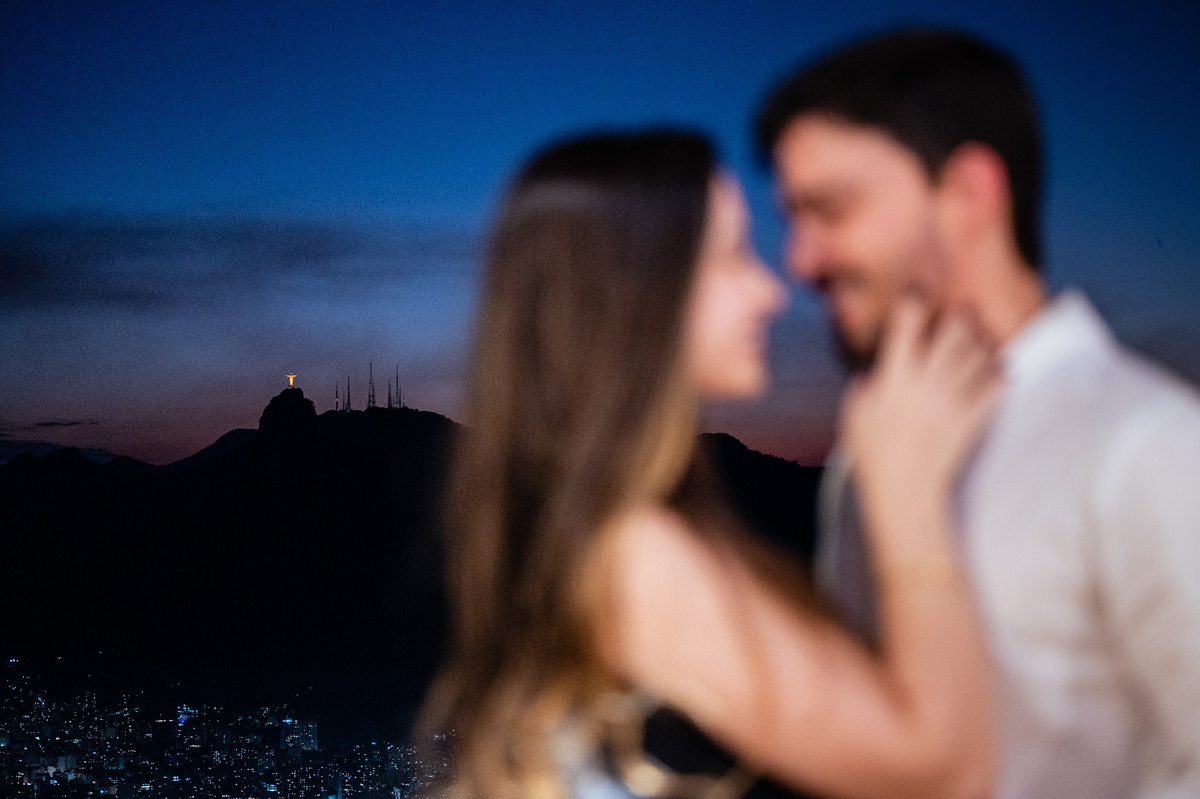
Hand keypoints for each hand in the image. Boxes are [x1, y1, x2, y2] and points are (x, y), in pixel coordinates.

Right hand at [841, 298, 1000, 520]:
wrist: (904, 492)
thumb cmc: (872, 456)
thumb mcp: (855, 415)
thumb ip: (865, 387)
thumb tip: (875, 372)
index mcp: (894, 380)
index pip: (906, 328)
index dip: (912, 303)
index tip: (916, 292)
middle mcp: (926, 385)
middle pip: (953, 334)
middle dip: (959, 315)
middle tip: (961, 310)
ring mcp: (952, 402)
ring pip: (978, 355)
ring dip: (981, 339)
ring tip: (980, 334)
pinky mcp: (972, 420)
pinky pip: (995, 386)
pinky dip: (999, 371)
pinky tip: (996, 366)